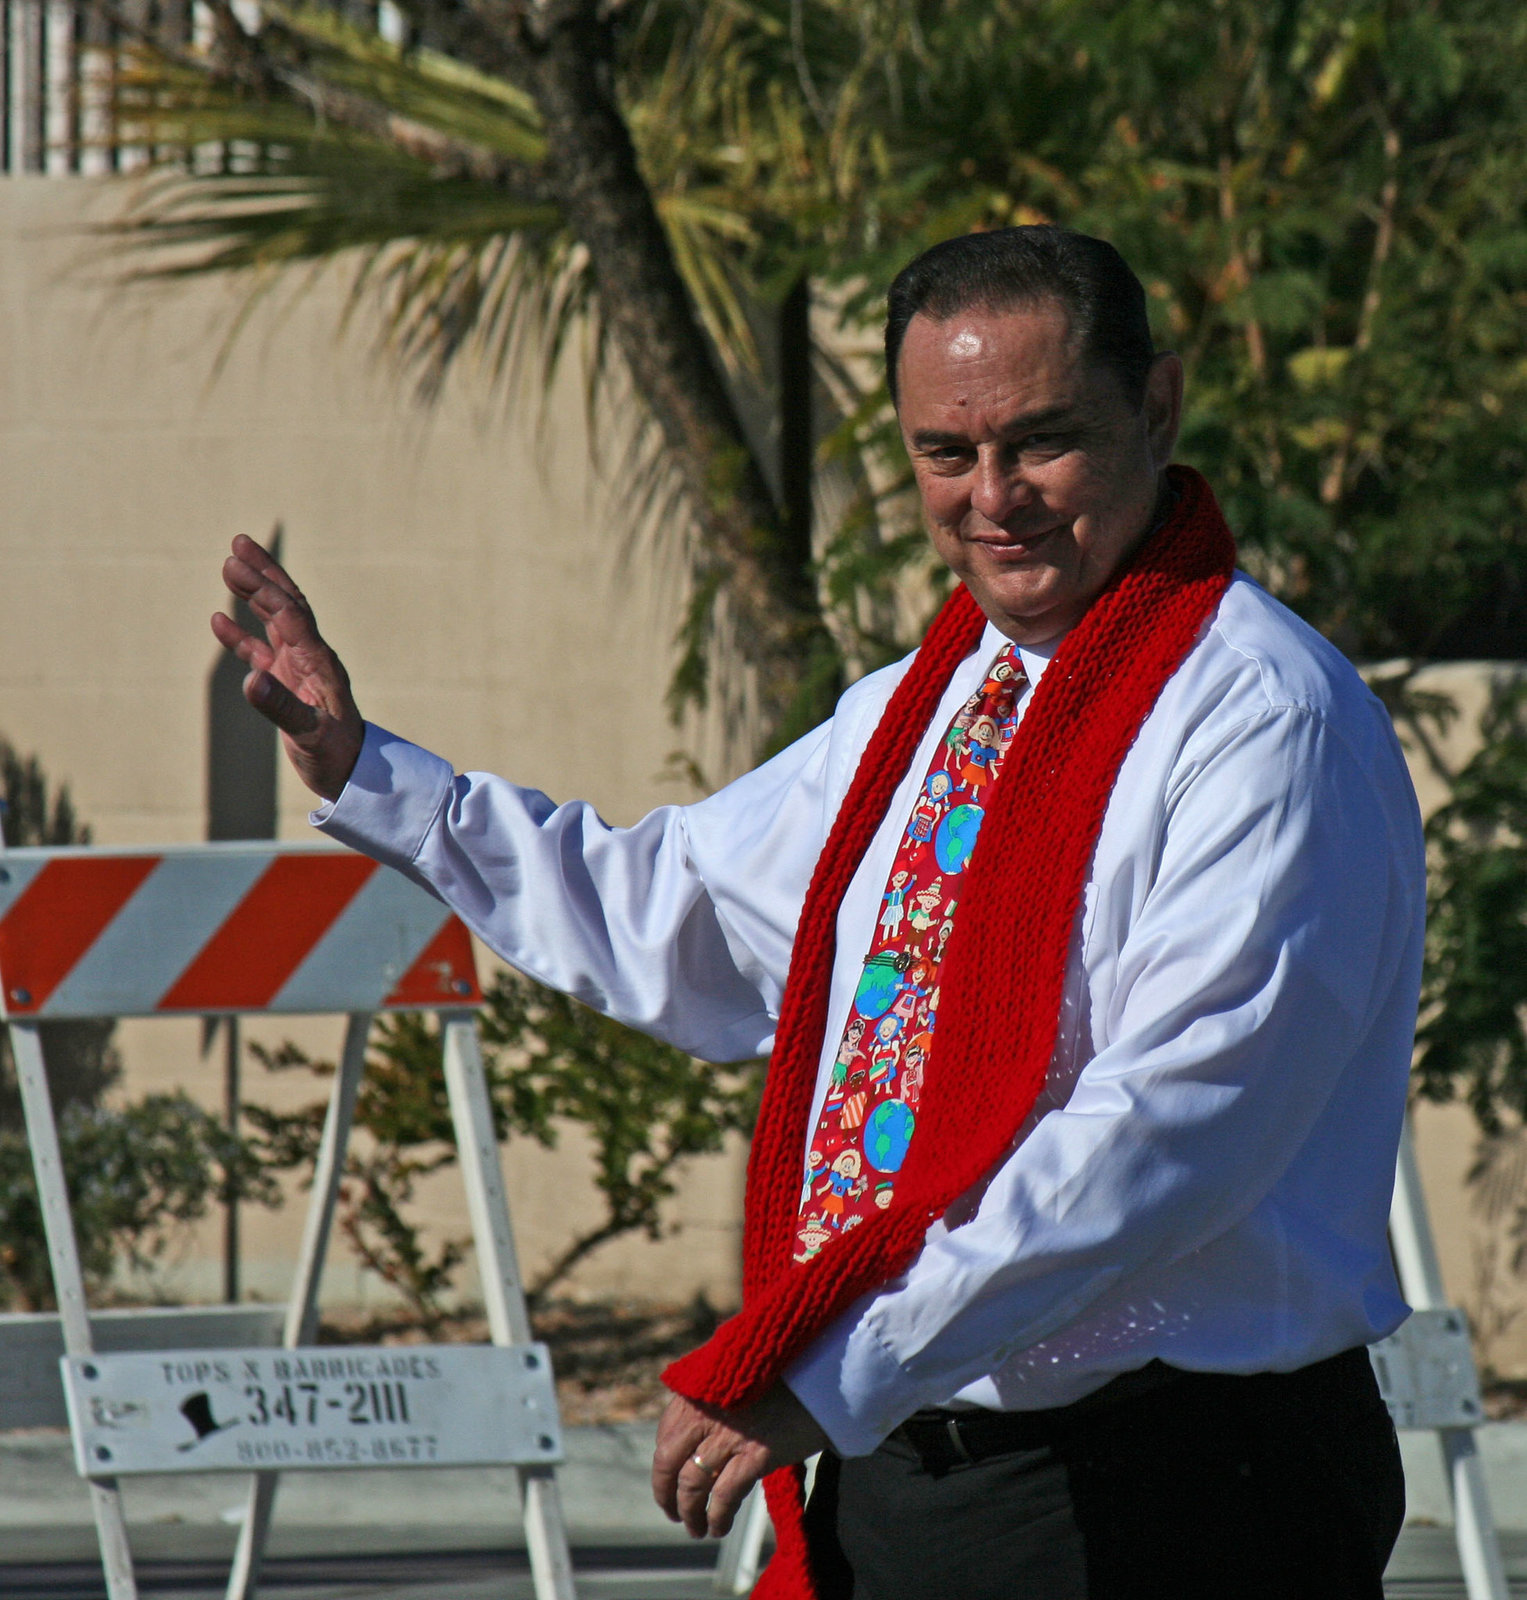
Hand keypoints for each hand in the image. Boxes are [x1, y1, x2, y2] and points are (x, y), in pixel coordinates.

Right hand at [211, 535, 364, 800]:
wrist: (352, 774)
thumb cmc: (336, 755)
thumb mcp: (310, 734)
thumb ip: (280, 707)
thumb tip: (249, 680)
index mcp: (321, 663)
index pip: (292, 616)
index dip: (267, 590)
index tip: (240, 565)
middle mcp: (312, 657)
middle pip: (287, 604)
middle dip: (263, 574)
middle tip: (237, 543)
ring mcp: (299, 668)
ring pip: (275, 619)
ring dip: (254, 592)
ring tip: (229, 564)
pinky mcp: (288, 683)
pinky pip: (261, 650)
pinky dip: (241, 634)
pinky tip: (219, 619)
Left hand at [651, 1384, 828, 1538]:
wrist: (820, 1381)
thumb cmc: (778, 1380)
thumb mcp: (732, 1380)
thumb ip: (706, 1402)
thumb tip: (686, 1443)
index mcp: (696, 1390)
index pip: (665, 1435)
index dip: (664, 1466)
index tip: (668, 1483)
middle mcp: (705, 1411)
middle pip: (668, 1462)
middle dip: (666, 1495)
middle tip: (674, 1513)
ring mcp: (729, 1434)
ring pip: (692, 1484)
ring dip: (690, 1513)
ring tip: (697, 1529)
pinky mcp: (755, 1455)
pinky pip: (725, 1496)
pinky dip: (718, 1517)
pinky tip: (719, 1528)